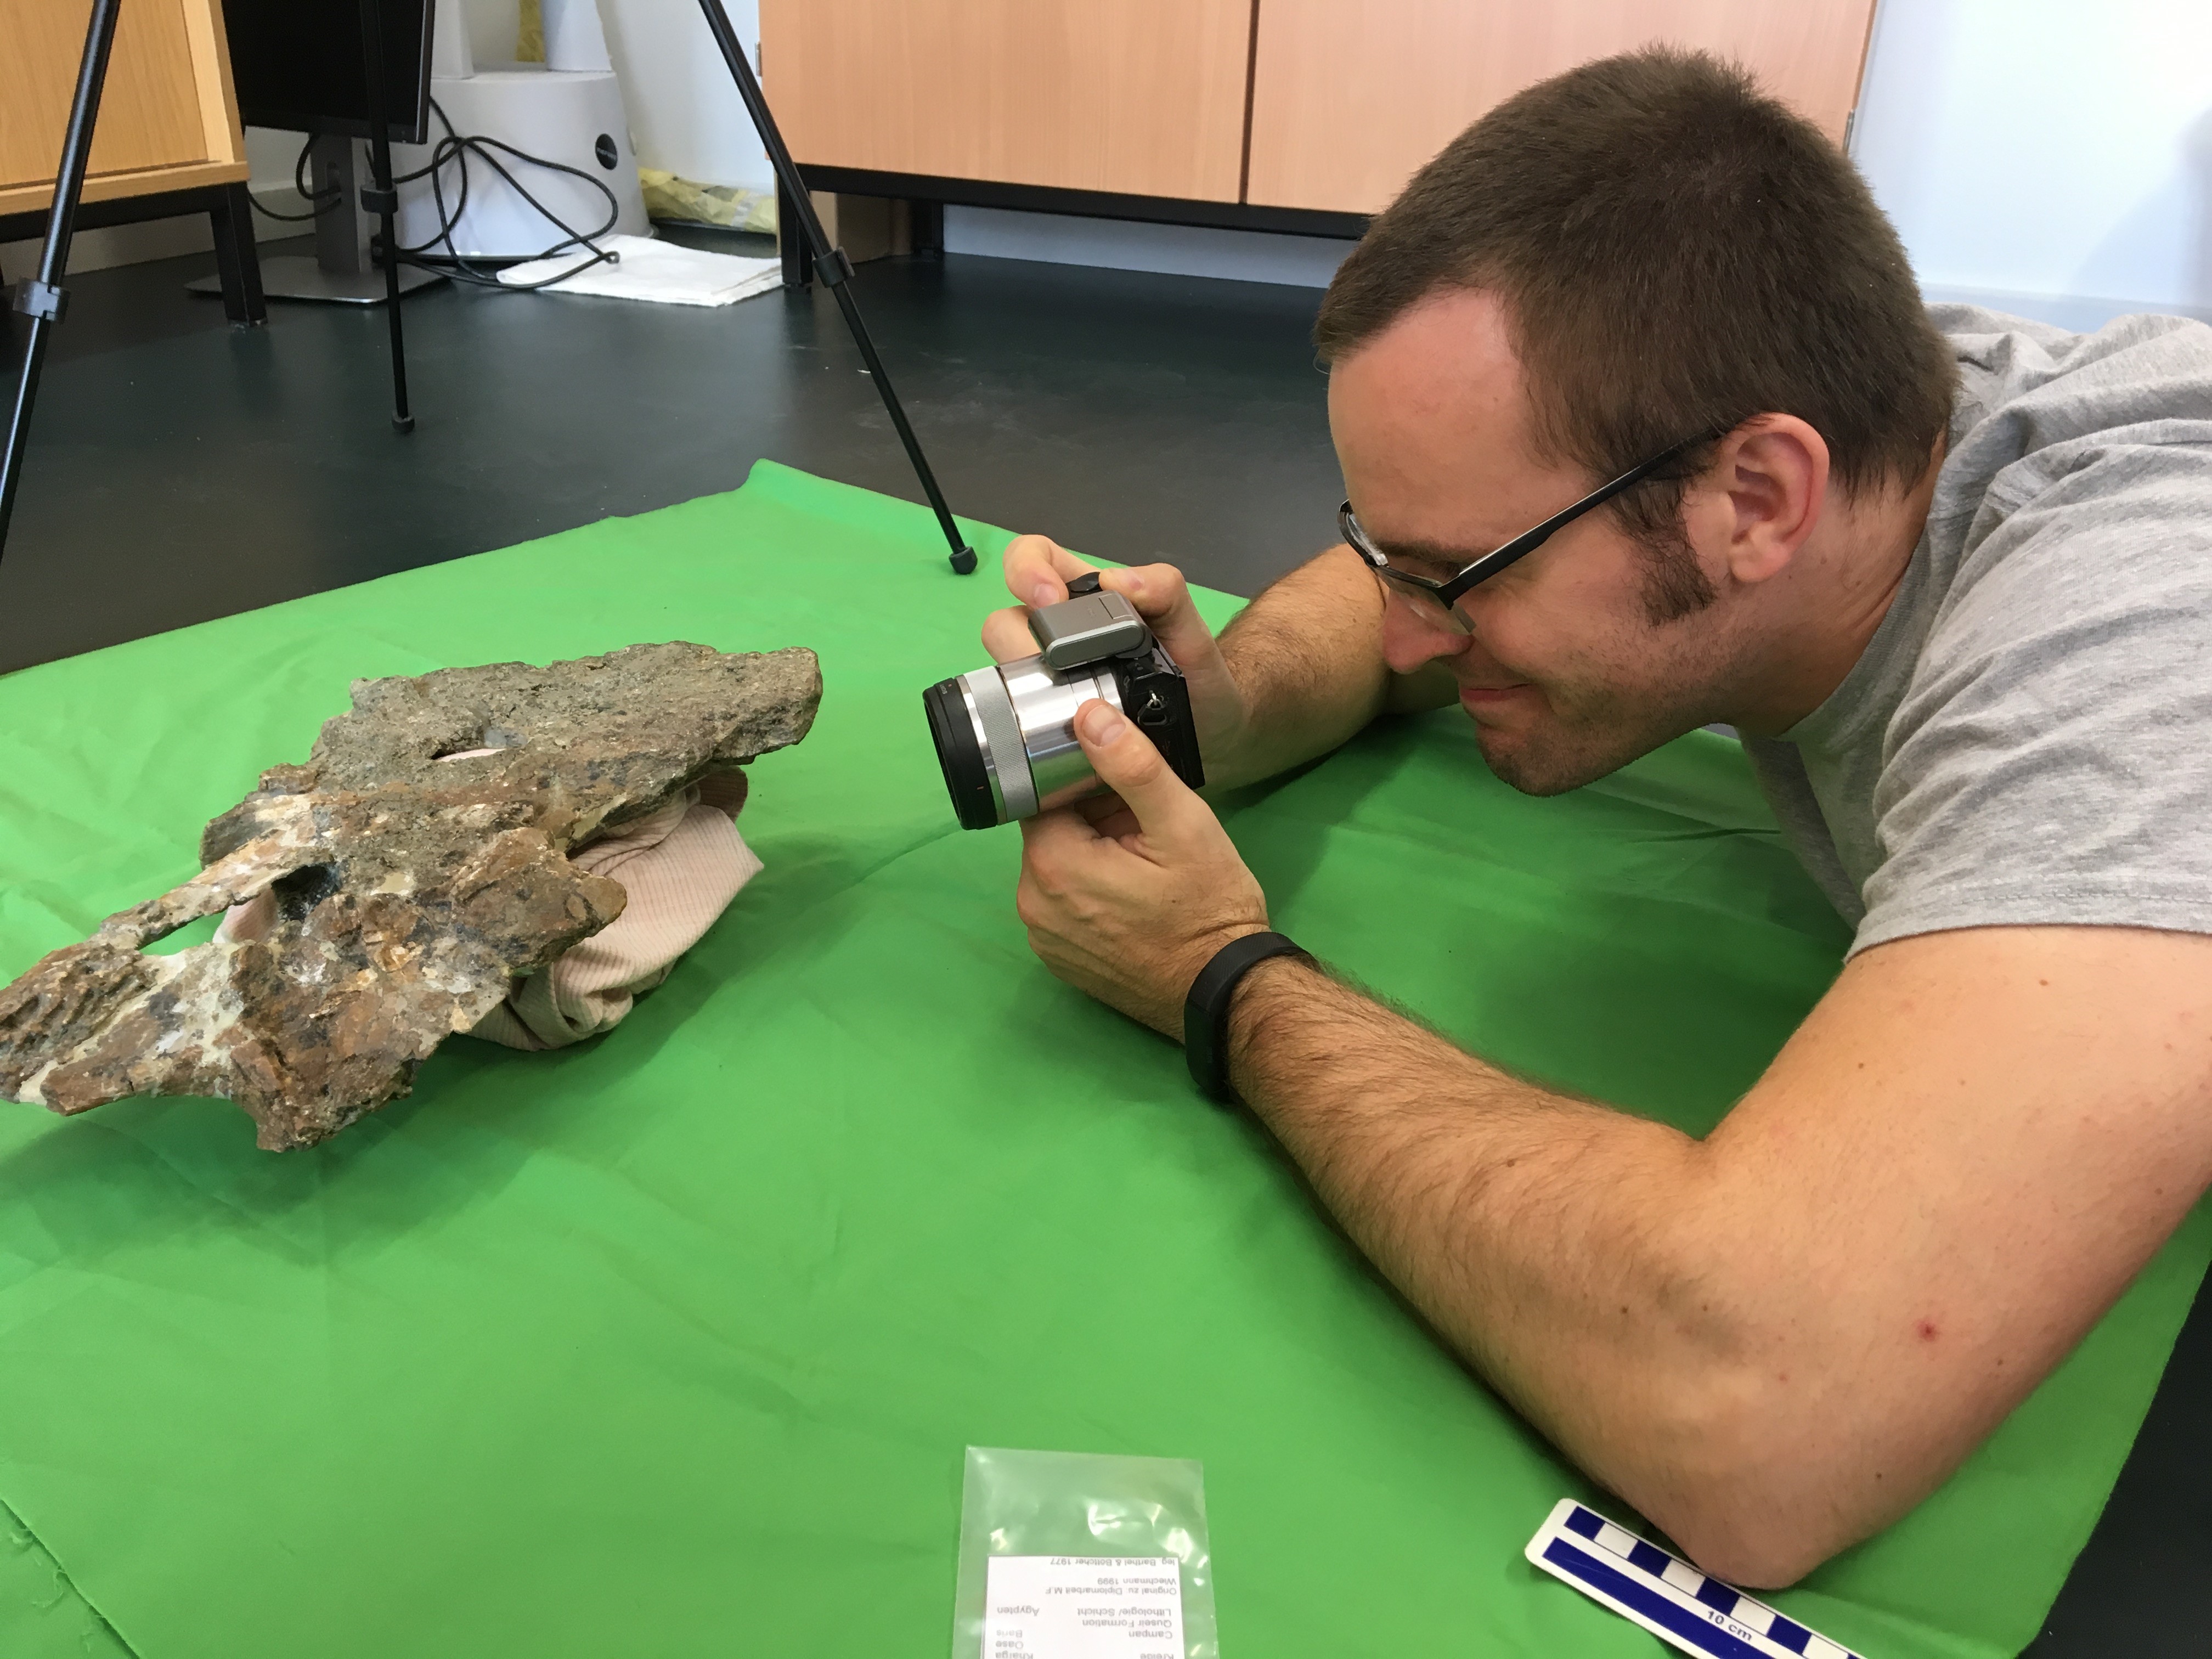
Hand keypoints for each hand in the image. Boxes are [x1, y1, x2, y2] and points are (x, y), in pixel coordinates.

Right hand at [983, 534, 1249, 777]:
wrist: (1213, 738)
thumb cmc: (1200, 676)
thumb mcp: (1193, 631)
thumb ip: (1167, 593)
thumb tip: (1117, 581)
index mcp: (1085, 598)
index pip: (1033, 559)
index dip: (1027, 571)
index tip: (1050, 602)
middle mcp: (1057, 635)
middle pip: (1004, 621)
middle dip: (1018, 640)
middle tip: (1054, 666)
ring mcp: (1050, 681)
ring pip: (1004, 671)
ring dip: (1021, 686)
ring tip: (1062, 705)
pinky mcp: (1049, 723)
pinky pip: (1019, 719)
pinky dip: (1028, 727)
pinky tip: (1058, 738)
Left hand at [1016, 698, 1270, 1036]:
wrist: (1226, 992)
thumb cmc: (1209, 909)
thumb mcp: (1181, 824)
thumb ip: (1131, 766)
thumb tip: (1087, 716)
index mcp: (1051, 864)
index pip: (1043, 795)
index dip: (1084, 784)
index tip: (1124, 794)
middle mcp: (1032, 904)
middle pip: (1050, 832)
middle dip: (1091, 822)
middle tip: (1145, 833)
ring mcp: (1044, 938)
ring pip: (1057, 868)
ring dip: (1091, 857)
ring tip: (1144, 868)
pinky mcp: (1059, 961)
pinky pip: (1063, 906)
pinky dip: (1090, 894)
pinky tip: (1133, 901)